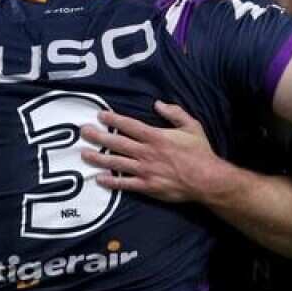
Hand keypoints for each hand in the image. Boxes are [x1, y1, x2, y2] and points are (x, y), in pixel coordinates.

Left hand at [80, 101, 229, 203]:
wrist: (207, 180)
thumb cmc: (200, 153)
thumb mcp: (192, 127)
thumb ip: (175, 113)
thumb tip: (158, 104)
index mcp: (157, 137)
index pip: (130, 125)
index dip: (113, 119)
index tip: (100, 115)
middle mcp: (147, 153)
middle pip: (117, 142)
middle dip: (98, 136)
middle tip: (83, 131)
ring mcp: (145, 170)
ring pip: (116, 162)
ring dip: (98, 158)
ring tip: (84, 154)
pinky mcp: (147, 186)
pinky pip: (125, 183)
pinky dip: (111, 182)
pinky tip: (99, 179)